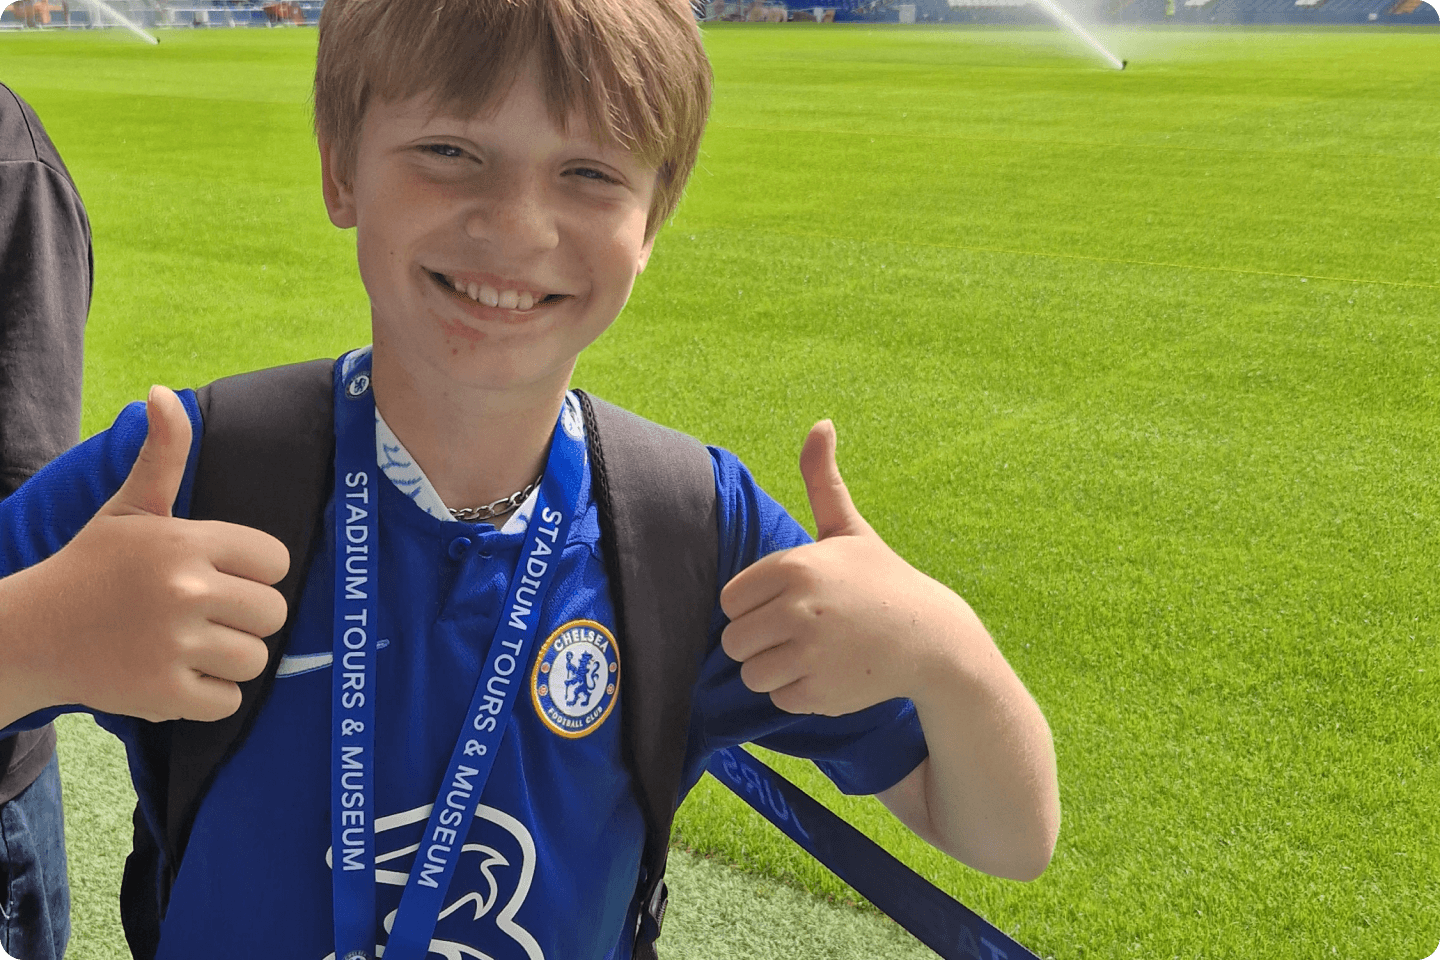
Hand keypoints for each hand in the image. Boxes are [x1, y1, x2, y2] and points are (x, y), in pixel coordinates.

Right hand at [2, 386, 288, 723]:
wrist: (30, 634)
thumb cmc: (93, 568)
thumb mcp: (131, 508)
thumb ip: (163, 454)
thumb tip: (164, 394)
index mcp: (185, 542)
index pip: (276, 561)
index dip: (252, 572)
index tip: (217, 576)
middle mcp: (185, 591)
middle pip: (273, 613)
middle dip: (245, 618)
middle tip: (202, 616)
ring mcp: (174, 645)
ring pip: (256, 658)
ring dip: (228, 659)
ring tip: (188, 645)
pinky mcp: (163, 694)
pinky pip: (228, 701)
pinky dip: (207, 696)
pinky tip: (174, 675)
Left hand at [719, 421, 961, 715]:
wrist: (931, 637)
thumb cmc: (880, 579)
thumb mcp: (848, 529)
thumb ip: (822, 480)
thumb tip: (820, 423)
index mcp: (794, 567)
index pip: (730, 601)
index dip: (755, 604)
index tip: (789, 601)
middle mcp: (797, 610)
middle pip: (734, 641)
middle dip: (761, 639)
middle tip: (803, 630)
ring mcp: (809, 655)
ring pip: (751, 673)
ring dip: (776, 668)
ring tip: (814, 652)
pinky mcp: (820, 693)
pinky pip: (778, 699)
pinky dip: (798, 692)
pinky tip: (830, 672)